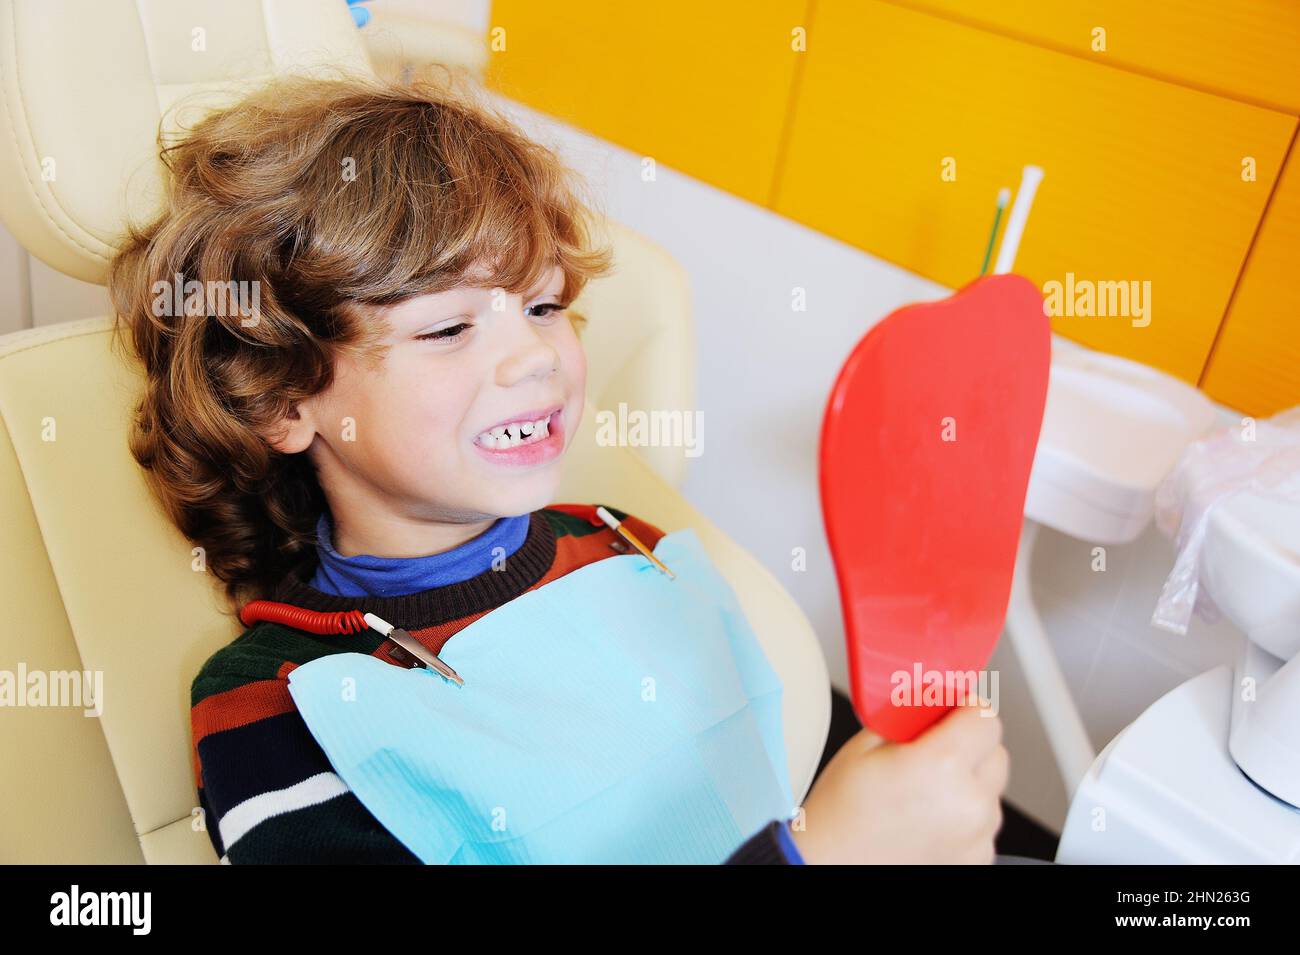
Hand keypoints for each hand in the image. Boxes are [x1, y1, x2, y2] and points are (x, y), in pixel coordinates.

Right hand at [790, 697, 1007, 863]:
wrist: (829, 865)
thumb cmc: (839, 814)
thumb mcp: (864, 745)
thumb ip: (908, 718)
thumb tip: (931, 701)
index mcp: (941, 765)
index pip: (986, 718)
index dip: (967, 708)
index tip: (953, 709)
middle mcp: (968, 804)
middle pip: (996, 753)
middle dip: (969, 745)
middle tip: (931, 750)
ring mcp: (976, 837)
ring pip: (991, 789)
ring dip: (969, 782)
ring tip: (924, 791)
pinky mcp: (976, 858)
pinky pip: (983, 822)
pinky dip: (964, 815)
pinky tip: (928, 817)